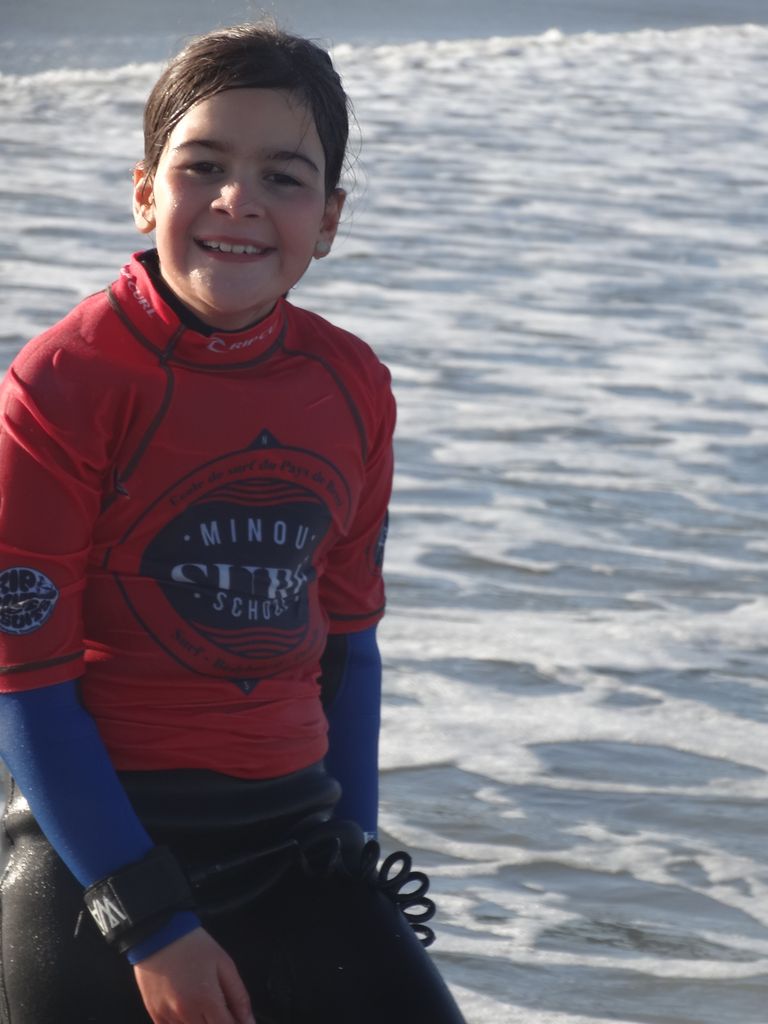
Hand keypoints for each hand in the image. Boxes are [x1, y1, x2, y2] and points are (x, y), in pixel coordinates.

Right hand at [133, 927, 255, 1023]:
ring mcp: (168, 1016)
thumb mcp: (224, 964)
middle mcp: (186, 1013)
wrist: (159, 934)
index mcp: (207, 999)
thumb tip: (249, 1021)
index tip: (240, 1020)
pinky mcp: (155, 1015)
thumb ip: (238, 995)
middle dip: (220, 1023)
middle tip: (222, 1011)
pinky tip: (189, 1011)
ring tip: (205, 1006)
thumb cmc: (195, 946)